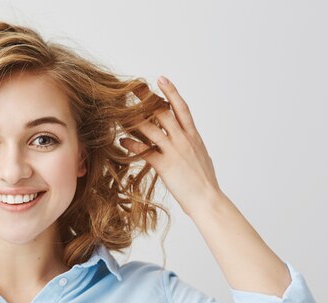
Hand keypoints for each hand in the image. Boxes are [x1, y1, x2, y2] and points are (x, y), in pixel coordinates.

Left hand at [119, 76, 222, 216]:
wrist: (208, 199)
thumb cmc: (205, 182)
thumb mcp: (201, 156)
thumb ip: (192, 145)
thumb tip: (188, 139)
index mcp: (194, 136)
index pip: (182, 108)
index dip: (171, 92)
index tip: (161, 79)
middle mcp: (184, 140)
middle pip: (163, 113)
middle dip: (147, 99)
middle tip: (133, 87)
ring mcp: (175, 152)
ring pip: (151, 130)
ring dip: (134, 120)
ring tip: (120, 112)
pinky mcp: (165, 166)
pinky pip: (145, 152)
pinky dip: (132, 145)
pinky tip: (122, 141)